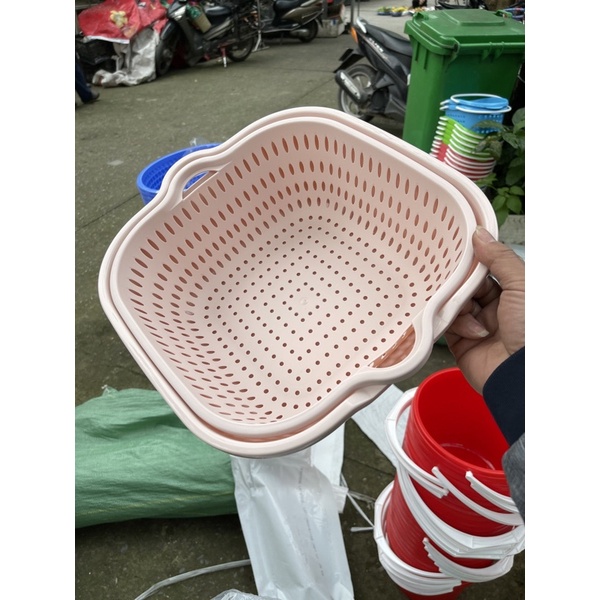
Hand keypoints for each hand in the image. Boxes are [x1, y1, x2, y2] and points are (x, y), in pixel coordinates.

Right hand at [445, 227, 524, 393]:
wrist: (522, 374)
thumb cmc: (533, 331)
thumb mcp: (522, 286)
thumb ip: (499, 259)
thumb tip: (480, 234)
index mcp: (513, 295)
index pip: (485, 272)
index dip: (472, 263)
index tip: (458, 251)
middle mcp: (495, 310)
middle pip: (466, 288)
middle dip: (460, 284)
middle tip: (455, 280)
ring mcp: (477, 327)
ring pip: (453, 305)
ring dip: (459, 306)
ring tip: (469, 312)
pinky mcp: (461, 345)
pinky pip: (446, 326)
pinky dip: (453, 323)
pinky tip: (466, 327)